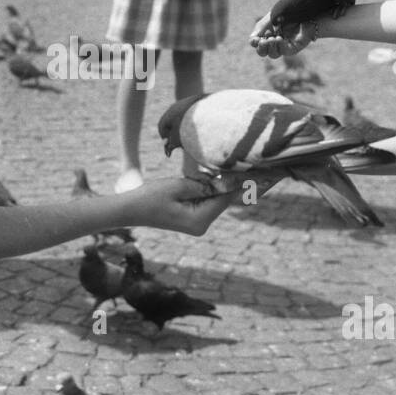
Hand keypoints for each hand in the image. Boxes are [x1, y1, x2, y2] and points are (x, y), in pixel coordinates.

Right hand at [131, 172, 282, 235]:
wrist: (129, 210)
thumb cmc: (149, 198)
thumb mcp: (177, 187)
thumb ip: (202, 183)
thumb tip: (223, 180)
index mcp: (200, 220)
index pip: (228, 198)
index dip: (246, 184)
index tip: (265, 175)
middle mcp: (202, 224)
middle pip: (226, 198)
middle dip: (241, 183)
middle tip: (266, 170)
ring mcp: (197, 221)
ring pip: (218, 198)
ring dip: (227, 184)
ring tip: (251, 170)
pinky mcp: (191, 215)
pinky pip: (208, 199)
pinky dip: (214, 187)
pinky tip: (226, 175)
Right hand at [249, 12, 319, 57]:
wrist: (304, 9)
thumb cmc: (287, 12)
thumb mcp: (270, 18)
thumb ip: (260, 28)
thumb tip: (252, 41)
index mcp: (267, 34)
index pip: (257, 43)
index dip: (254, 43)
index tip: (256, 38)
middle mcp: (274, 42)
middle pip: (263, 52)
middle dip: (261, 48)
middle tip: (262, 41)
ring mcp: (284, 46)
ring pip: (273, 54)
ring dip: (270, 47)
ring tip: (273, 38)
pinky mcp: (294, 47)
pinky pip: (284, 51)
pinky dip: (280, 46)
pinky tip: (279, 39)